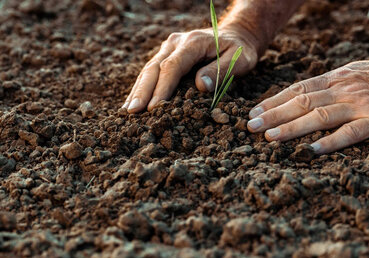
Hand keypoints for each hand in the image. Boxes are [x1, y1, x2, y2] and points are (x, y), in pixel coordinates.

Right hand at [122, 24, 258, 112]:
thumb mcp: (240, 60)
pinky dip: (141, 88)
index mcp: (193, 43)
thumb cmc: (240, 51)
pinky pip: (151, 72)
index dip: (162, 88)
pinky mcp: (166, 55)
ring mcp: (168, 48)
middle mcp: (176, 42)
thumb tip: (201, 86)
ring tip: (127, 112)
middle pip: (154, 68)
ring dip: (137, 91)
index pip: (172, 66)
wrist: (237, 35)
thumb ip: (221, 71)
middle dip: (142, 91)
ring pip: (148, 70)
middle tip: (132, 112)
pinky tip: (133, 103)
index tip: (154, 107)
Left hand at [247, 59, 368, 153]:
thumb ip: (333, 84)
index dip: (274, 101)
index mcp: (338, 78)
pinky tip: (311, 151)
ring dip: (292, 127)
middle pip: (303, 102)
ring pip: (320, 116)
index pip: (299, 89)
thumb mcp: (358, 74)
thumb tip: (304, 96)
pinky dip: (330, 142)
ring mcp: (361, 105)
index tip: (254, 112)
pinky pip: (351, 133)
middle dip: (274, 114)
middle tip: (250, 127)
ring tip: (270, 138)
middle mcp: (345, 89)